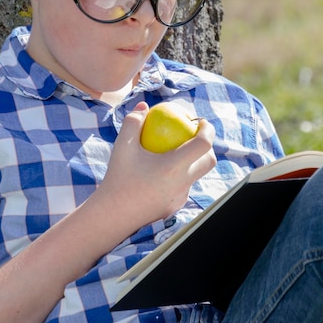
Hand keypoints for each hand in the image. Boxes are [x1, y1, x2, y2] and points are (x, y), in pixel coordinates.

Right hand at [97, 102, 215, 231]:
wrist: (113, 215)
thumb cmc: (117, 177)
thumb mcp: (122, 146)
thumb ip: (133, 122)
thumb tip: (144, 106)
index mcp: (174, 167)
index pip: (204, 145)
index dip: (208, 130)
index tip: (200, 121)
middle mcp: (183, 183)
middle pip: (209, 161)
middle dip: (207, 145)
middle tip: (193, 134)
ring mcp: (180, 197)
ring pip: (196, 175)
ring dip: (192, 160)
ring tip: (175, 150)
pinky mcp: (174, 206)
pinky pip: (184, 186)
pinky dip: (179, 174)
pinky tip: (161, 170)